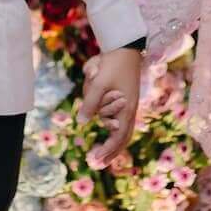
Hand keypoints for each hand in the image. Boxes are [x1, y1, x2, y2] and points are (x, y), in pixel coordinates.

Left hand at [80, 47, 140, 165]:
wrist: (125, 47)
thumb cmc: (113, 64)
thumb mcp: (99, 83)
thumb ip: (90, 103)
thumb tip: (81, 122)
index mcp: (127, 108)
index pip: (119, 136)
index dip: (108, 150)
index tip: (96, 159)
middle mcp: (130, 109)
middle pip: (124, 138)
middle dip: (112, 152)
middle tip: (98, 163)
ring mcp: (129, 105)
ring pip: (122, 129)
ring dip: (112, 142)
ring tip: (101, 153)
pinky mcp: (125, 99)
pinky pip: (120, 120)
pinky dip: (113, 130)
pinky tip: (107, 132)